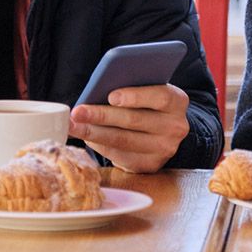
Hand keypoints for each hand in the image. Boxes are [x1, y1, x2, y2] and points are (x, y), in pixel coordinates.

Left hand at [69, 84, 189, 172]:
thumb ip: (135, 87)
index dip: (135, 96)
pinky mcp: (150, 165)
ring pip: (123, 140)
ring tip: (73, 126)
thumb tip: (100, 89)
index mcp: (178, 101)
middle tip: (77, 112)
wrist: (165, 130)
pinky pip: (120, 155)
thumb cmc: (149, 103)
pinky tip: (85, 137)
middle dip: (102, 116)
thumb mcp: (150, 90)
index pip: (160, 97)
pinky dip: (100, 145)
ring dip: (94, 133)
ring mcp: (164, 149)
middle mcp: (176, 127)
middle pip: (135, 120)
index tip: (111, 96)